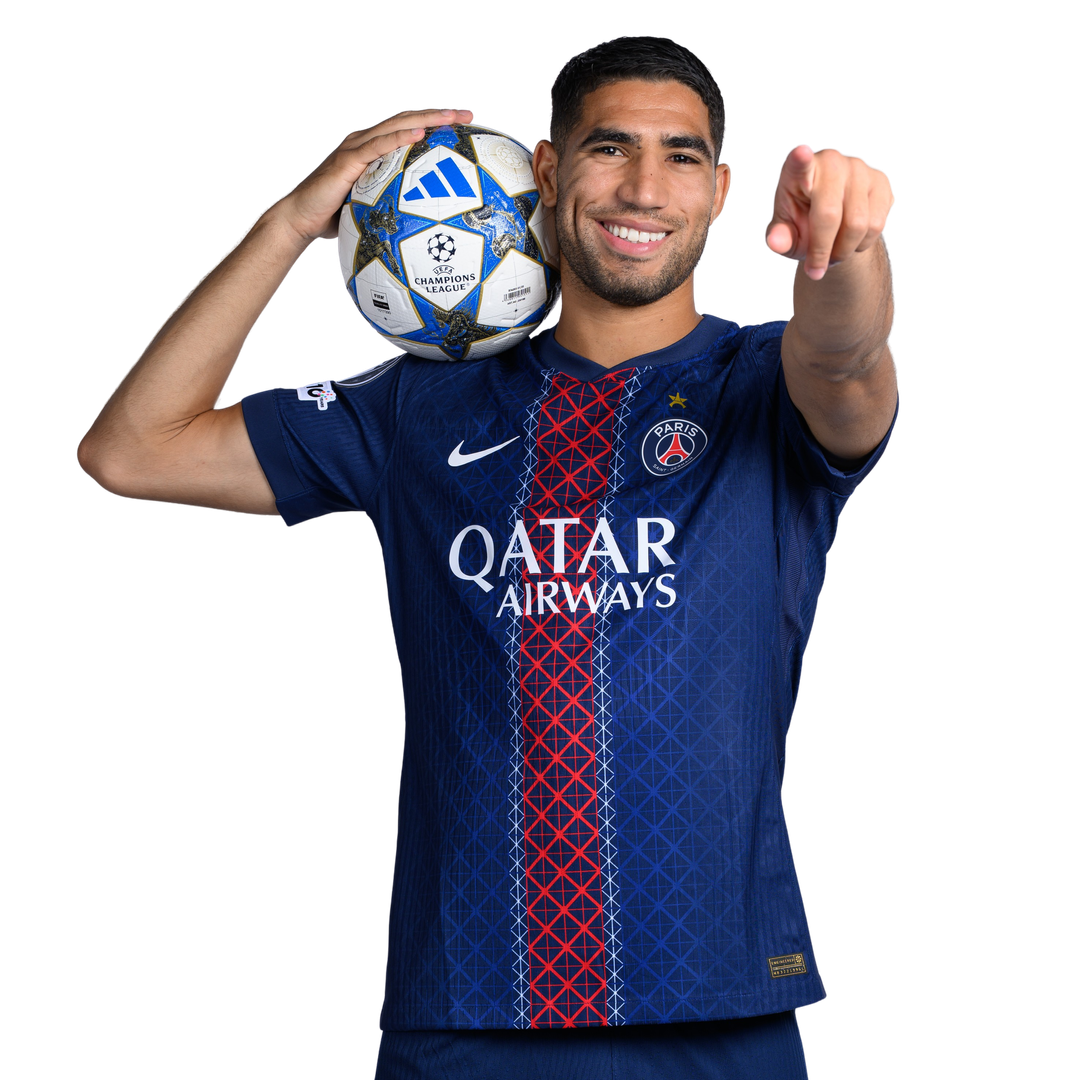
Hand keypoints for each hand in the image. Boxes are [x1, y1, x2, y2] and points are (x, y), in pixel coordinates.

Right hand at [275, 108, 473, 244]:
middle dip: (440, 116)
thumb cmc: (334, 218)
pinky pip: (379, 146)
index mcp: (373, 151)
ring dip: (427, 120)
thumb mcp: (370, 208)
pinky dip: (400, 137)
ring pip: (397, 126)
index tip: (464, 128)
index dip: (435, 125)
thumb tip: (421, 226)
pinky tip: (419, 133)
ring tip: (452, 117)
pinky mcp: (348, 160)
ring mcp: (356, 148)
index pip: (408, 131)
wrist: (300, 219)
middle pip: (408, 121)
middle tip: (470, 116)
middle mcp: (365, 143)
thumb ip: (393, 206)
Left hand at [764, 144, 893, 279]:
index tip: (800, 153)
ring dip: (843, 251)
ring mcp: (859, 168)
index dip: (801, 160)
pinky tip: (850, 241)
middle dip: (822, 250)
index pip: (799, 164)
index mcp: (798, 170)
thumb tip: (776, 242)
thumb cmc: (801, 224)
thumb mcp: (786, 234)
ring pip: (857, 225)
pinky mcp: (881, 182)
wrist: (833, 224)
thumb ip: (780, 238)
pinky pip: (876, 226)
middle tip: (816, 269)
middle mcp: (831, 162)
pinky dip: (861, 245)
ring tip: (832, 253)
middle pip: (830, 215)